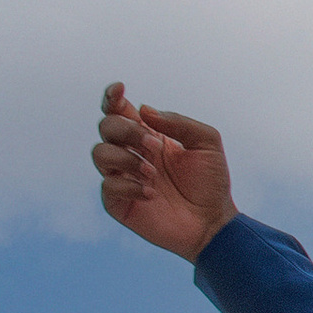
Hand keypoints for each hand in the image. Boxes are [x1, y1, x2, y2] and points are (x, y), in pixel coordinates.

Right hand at [93, 83, 238, 260]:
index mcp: (148, 134)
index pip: (119, 110)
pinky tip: (152, 194)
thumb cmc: (210, 182)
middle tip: (154, 146)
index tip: (120, 90)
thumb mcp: (206, 142)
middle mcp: (131, 153)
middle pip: (107, 126)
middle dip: (127, 131)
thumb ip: (177, 122)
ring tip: (153, 173)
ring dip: (125, 158)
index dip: (112, 97)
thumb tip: (143, 109)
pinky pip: (107, 185)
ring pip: (99, 153)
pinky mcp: (118, 202)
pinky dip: (129, 186)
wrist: (213, 222)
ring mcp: (122, 177)